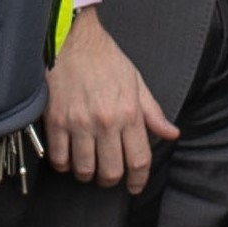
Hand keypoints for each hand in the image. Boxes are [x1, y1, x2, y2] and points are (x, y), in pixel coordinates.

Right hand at [39, 8, 174, 192]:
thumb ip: (153, 113)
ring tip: (88, 167)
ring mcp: (78, 123)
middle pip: (111, 171)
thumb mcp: (136, 83)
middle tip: (109, 175)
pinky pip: (59, 158)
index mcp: (129, 113)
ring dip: (87, 174)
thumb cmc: (105, 59)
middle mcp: (105, 121)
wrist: (72, 40)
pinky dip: (64, 165)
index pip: (139, 160)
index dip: (138, 180)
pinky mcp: (55, 121)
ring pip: (84, 169)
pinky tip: (68, 158)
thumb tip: (171, 134)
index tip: (135, 186)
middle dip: (111, 180)